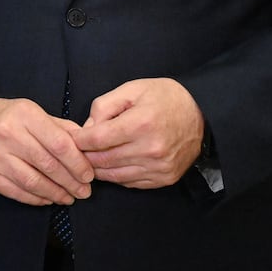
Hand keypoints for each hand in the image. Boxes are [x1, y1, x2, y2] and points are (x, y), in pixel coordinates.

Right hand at [0, 97, 93, 205]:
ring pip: (33, 182)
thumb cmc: (6, 117)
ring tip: (68, 197)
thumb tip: (86, 147)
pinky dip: (36, 198)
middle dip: (71, 182)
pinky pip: (17, 192)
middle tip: (84, 191)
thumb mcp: (32, 111)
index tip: (88, 174)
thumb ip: (59, 128)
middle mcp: (7, 133)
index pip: (59, 143)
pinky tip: (47, 198)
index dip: (78, 163)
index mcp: (24, 114)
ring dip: (56, 193)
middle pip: (48, 165)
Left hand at [73, 77, 203, 188]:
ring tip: (87, 159)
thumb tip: (86, 129)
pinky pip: (130, 182)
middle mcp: (151, 149)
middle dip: (84, 156)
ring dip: (97, 168)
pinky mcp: (165, 178)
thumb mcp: (131, 89)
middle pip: (103, 160)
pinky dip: (116, 176)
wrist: (201, 114)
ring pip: (115, 175)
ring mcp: (159, 167)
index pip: (97, 139)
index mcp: (141, 124)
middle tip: (73, 151)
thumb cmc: (164, 98)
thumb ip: (104, 106)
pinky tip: (110, 166)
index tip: (70, 138)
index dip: (79, 140)